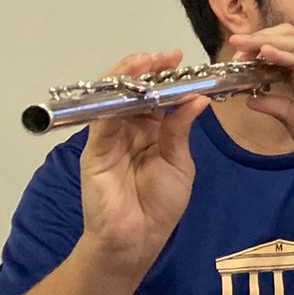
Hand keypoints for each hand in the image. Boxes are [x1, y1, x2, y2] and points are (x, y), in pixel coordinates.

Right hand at [79, 51, 209, 270]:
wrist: (138, 239)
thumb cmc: (159, 204)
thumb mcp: (178, 162)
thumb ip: (181, 130)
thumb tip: (198, 98)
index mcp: (150, 130)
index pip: (154, 95)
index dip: (164, 76)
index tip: (178, 58)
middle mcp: (127, 129)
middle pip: (131, 91)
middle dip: (146, 70)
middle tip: (164, 56)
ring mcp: (109, 138)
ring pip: (113, 99)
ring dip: (128, 78)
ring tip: (146, 61)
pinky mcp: (95, 151)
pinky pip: (102, 121)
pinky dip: (113, 102)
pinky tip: (128, 88)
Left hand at [230, 25, 293, 166]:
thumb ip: (277, 109)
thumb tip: (249, 100)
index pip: (274, 57)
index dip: (252, 54)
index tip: (231, 62)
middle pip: (282, 39)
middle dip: (256, 40)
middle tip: (235, 49)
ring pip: (293, 42)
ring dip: (265, 41)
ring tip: (243, 45)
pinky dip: (285, 53)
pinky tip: (266, 53)